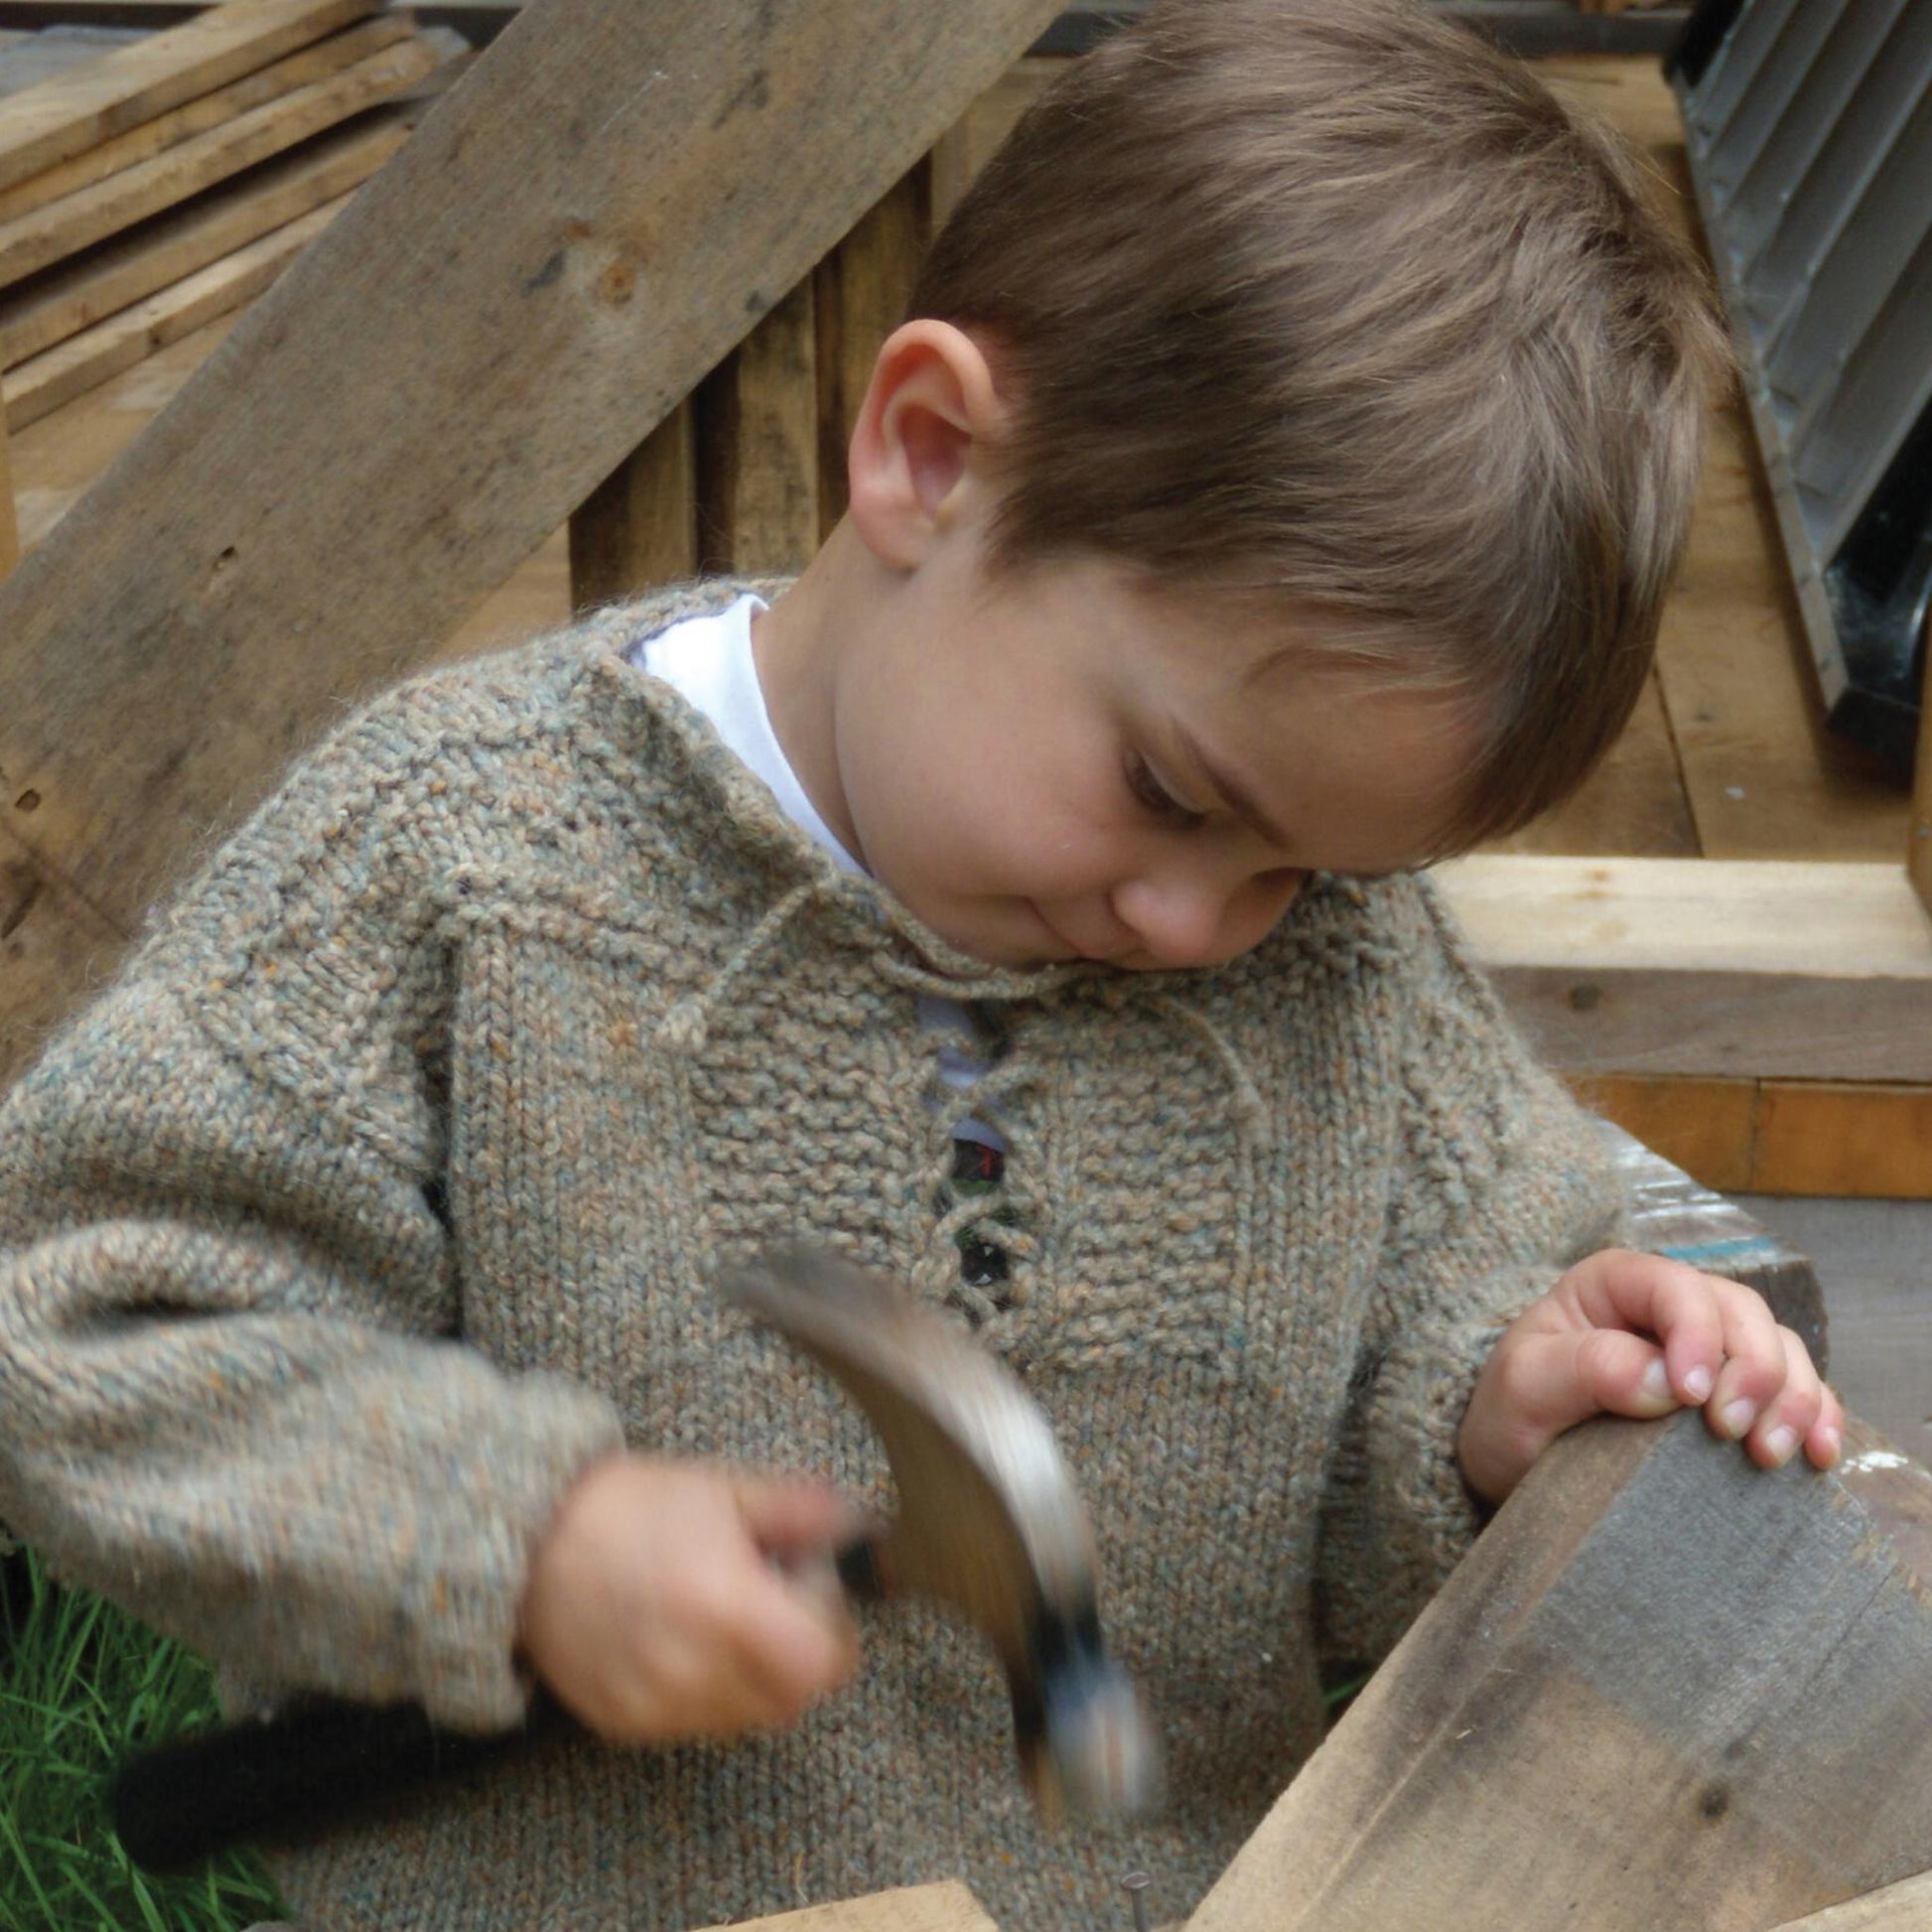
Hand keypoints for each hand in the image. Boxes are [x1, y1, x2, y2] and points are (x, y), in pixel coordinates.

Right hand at [516, 1453, 861, 1743]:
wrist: (530, 1542)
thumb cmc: (629, 1508)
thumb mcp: (724, 1489)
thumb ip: (801, 1509)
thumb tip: (861, 1524)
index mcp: (722, 1603)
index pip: (819, 1665)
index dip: (832, 1633)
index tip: (813, 1595)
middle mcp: (689, 1667)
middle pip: (790, 1699)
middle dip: (799, 1654)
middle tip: (774, 1603)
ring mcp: (654, 1704)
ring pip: (747, 1717)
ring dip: (756, 1676)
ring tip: (723, 1616)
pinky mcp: (626, 1724)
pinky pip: (697, 1725)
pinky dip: (709, 1692)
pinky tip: (686, 1639)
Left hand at [1457, 1248, 1843, 1505]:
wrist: (1515, 1464)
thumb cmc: (1512, 1413)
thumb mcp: (1524, 1388)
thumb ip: (1586, 1370)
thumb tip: (1665, 1380)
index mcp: (1615, 1284)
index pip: (1675, 1287)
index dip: (1698, 1335)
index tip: (1692, 1398)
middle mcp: (1669, 1308)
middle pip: (1741, 1315)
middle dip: (1755, 1371)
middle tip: (1735, 1434)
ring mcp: (1710, 1351)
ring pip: (1780, 1349)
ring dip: (1792, 1398)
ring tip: (1772, 1453)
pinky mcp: (1734, 1397)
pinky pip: (1795, 1391)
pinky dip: (1816, 1418)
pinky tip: (1818, 1454)